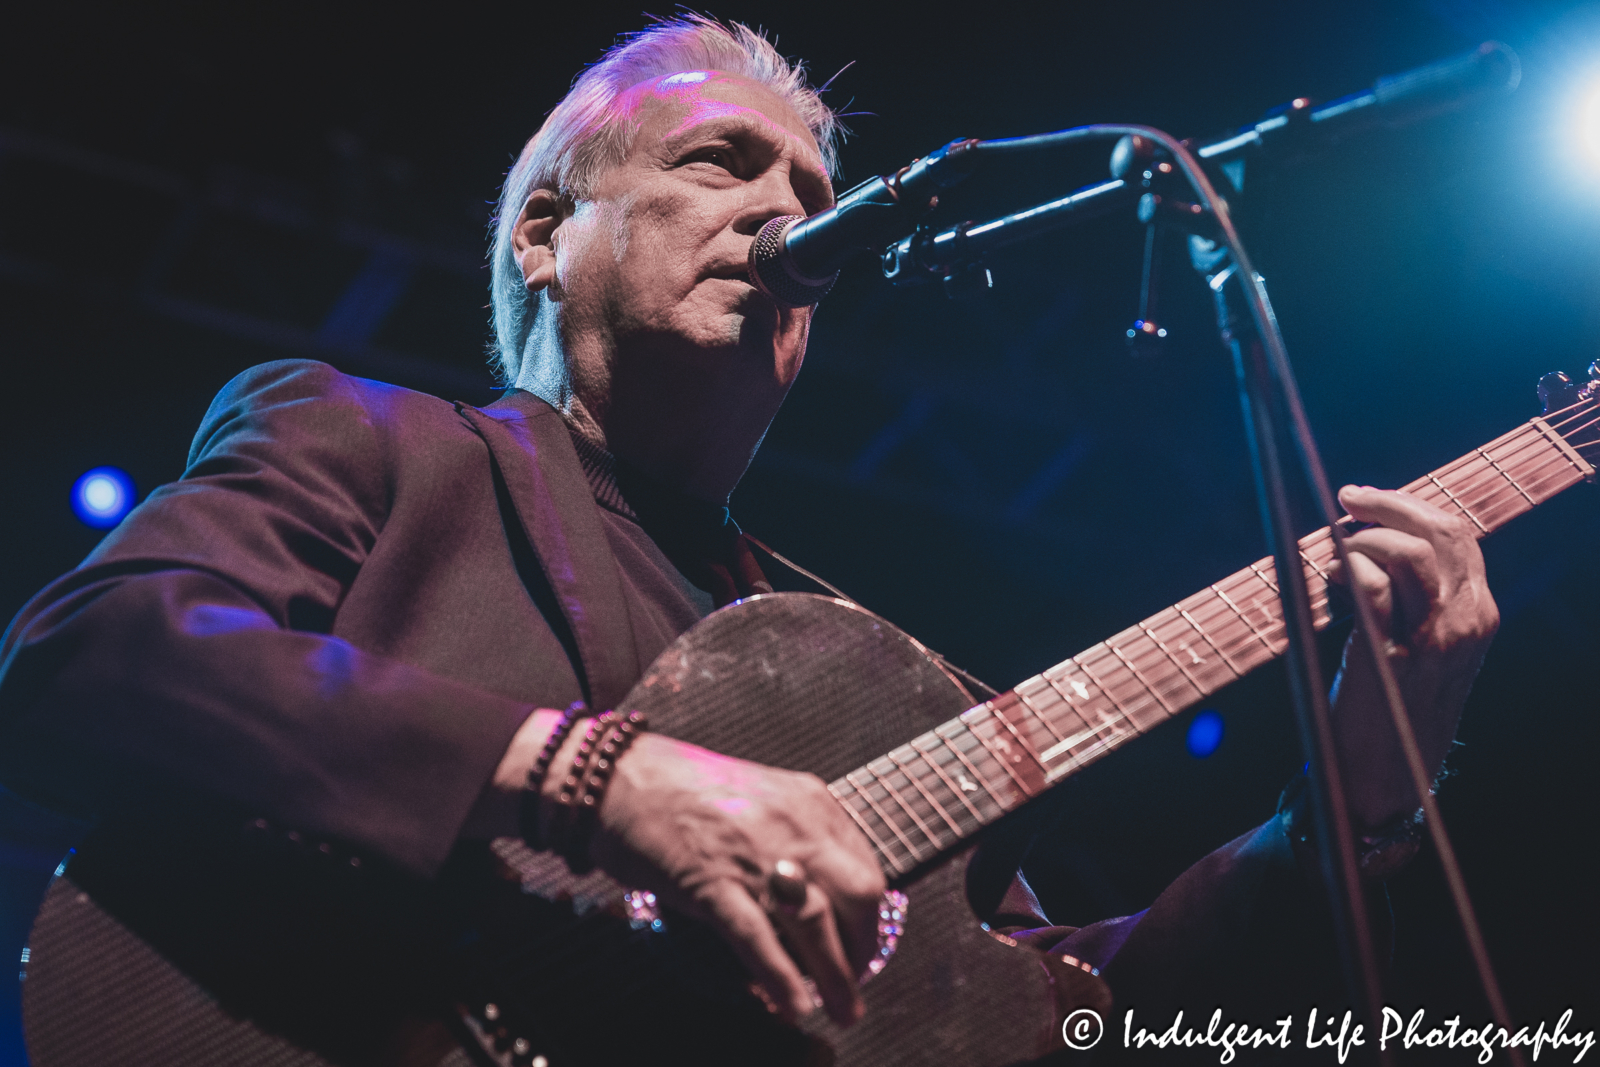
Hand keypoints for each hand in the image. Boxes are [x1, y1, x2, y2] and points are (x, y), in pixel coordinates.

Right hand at [583, 733, 885, 1027]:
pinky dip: (780, 976)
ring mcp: (752, 854)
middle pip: (859, 895)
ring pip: (816, 922)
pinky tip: (792, 1006)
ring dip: (836, 976)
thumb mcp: (761, 799)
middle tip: (855, 979)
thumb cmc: (682, 790)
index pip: (866, 867)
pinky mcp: (711, 881)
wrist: (620, 778)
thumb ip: (796, 838)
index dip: (870, 917)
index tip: (861, 945)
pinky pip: (757, 936)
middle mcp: (791, 826)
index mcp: (808, 803)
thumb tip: (821, 896)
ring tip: (842, 1011)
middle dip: (864, 947)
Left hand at [1326, 485, 1498, 826]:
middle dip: (1387, 505)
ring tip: (1335, 550)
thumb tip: (1371, 545)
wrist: (1386, 780)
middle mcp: (1466, 621)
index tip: (1365, 499)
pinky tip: (1327, 575)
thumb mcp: (1422, 648)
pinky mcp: (1391, 657)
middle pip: (1439, 532)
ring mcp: (1433, 639)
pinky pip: (1372, 587)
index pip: (1457, 536)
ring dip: (1364, 537)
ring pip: (1410, 552)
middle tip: (1346, 499)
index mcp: (1478, 615)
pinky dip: (1346, 569)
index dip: (1408, 507)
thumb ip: (1415, 600)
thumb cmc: (1392, 710)